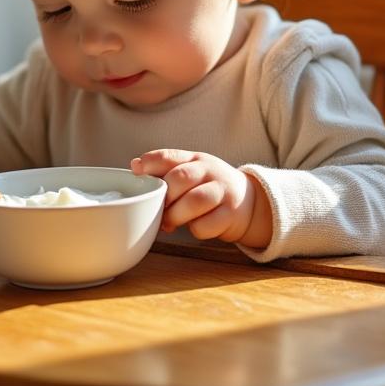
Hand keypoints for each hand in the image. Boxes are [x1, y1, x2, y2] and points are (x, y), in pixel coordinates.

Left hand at [130, 149, 271, 246]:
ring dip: (176, 215)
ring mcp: (223, 191)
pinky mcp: (231, 214)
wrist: (249, 203)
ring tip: (170, 224)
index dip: (151, 162)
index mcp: (195, 159)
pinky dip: (195, 229)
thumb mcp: (192, 174)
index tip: (136, 170)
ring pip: (195, 201)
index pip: (170, 156)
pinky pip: (206, 224)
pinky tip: (194, 227)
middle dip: (165, 197)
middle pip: (181, 178)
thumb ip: (166, 172)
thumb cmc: (209, 188)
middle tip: (158, 211)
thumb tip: (135, 168)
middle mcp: (210, 171)